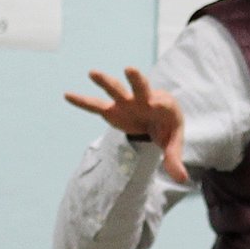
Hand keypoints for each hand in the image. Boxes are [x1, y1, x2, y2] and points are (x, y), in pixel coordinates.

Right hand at [66, 66, 187, 183]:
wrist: (156, 118)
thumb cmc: (167, 128)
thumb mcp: (173, 143)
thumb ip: (174, 159)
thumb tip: (182, 179)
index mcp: (164, 105)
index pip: (163, 104)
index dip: (160, 105)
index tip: (157, 105)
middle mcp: (145, 99)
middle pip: (141, 88)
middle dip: (137, 80)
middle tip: (130, 69)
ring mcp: (127, 103)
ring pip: (117, 91)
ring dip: (106, 82)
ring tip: (92, 73)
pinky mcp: (113, 110)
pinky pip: (96, 106)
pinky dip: (83, 101)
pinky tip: (68, 95)